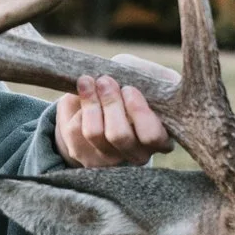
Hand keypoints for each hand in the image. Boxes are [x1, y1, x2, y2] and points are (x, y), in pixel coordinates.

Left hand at [53, 75, 174, 167]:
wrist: (100, 103)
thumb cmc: (129, 89)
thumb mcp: (143, 77)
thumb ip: (146, 75)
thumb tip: (139, 78)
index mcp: (159, 139)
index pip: (151, 136)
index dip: (138, 111)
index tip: (129, 89)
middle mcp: (137, 155)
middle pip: (119, 135)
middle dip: (110, 102)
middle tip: (105, 81)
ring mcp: (109, 159)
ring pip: (94, 132)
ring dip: (90, 101)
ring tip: (88, 82)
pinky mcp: (83, 155)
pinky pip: (74, 131)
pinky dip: (75, 108)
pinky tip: (81, 98)